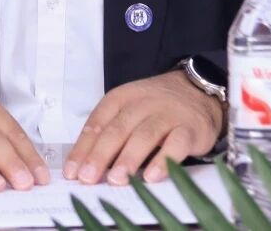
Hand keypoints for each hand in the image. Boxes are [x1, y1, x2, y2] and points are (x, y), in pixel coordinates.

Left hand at [64, 70, 224, 185]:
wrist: (198, 92)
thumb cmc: (156, 107)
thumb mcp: (129, 111)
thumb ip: (109, 134)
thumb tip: (84, 166)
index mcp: (122, 98)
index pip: (98, 121)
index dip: (83, 147)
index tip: (72, 171)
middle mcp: (143, 103)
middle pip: (118, 128)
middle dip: (100, 155)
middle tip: (88, 177)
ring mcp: (168, 114)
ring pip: (145, 135)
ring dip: (128, 159)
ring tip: (115, 179)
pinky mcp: (190, 128)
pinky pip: (176, 144)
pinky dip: (163, 160)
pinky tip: (152, 177)